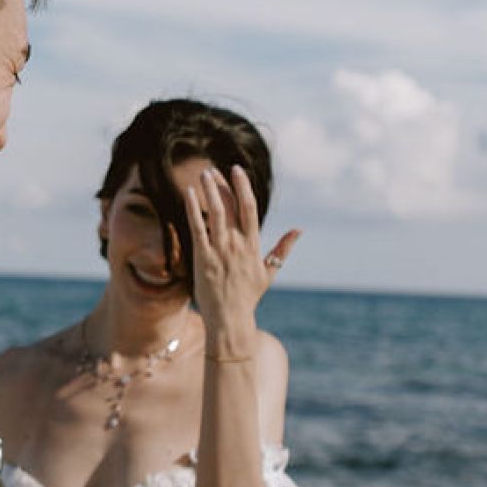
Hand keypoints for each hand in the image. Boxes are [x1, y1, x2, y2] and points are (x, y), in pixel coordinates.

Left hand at [186, 165, 300, 351]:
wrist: (230, 318)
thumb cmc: (249, 296)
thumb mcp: (269, 272)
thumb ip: (283, 249)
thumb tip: (299, 230)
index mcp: (253, 245)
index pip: (249, 208)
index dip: (242, 186)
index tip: (236, 170)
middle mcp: (237, 244)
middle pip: (231, 206)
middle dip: (222, 185)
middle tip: (213, 169)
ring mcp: (219, 250)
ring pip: (215, 213)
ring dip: (209, 191)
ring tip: (203, 175)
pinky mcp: (203, 258)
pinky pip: (197, 228)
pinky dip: (193, 209)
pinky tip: (188, 194)